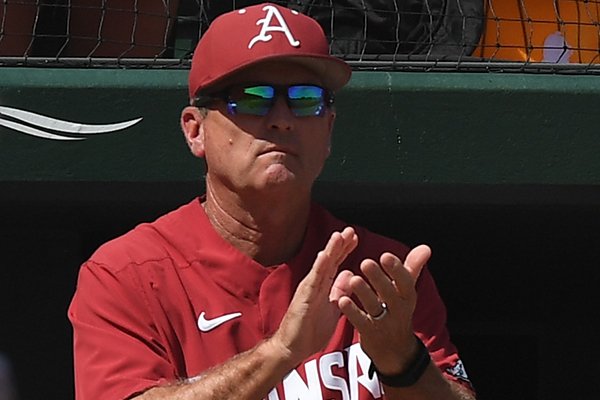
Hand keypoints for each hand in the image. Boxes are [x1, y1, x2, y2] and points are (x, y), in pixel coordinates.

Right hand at [270, 227, 357, 366]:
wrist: (292, 347)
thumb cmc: (310, 330)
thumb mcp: (333, 309)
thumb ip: (340, 292)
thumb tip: (349, 276)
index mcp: (323, 287)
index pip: (335, 264)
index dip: (344, 250)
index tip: (354, 237)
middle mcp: (315, 283)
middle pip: (329, 260)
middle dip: (340, 244)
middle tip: (350, 230)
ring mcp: (309, 288)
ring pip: (321, 265)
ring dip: (330, 249)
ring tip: (339, 235)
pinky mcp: (304, 296)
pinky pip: (313, 279)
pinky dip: (319, 265)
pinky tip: (325, 254)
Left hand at [331, 245, 431, 374]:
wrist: (396, 352)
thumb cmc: (398, 312)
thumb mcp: (406, 293)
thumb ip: (412, 268)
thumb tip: (425, 247)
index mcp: (407, 297)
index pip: (405, 282)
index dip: (396, 270)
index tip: (386, 255)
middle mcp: (398, 310)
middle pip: (389, 294)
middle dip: (379, 278)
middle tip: (366, 262)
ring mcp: (383, 323)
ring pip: (374, 307)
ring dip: (364, 293)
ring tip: (354, 279)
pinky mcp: (369, 334)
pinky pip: (360, 322)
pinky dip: (351, 312)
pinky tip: (342, 300)